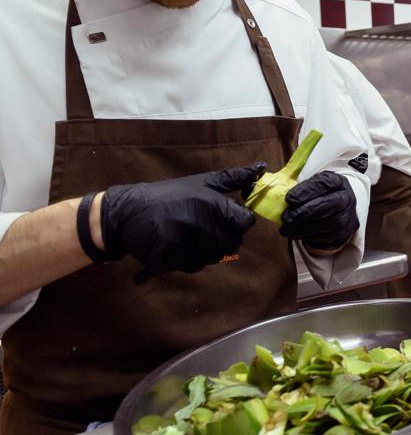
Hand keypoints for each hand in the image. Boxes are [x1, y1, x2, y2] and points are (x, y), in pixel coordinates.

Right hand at [101, 164, 264, 283]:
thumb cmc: (168, 196)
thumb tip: (261, 168)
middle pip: (232, 243)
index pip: (246, 222)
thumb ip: (232, 178)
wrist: (126, 212)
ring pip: (214, 257)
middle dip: (222, 238)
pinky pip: (194, 266)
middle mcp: (203, 223)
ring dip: (204, 250)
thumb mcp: (201, 182)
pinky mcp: (172, 257)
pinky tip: (176, 246)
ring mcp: (187, 242)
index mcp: (214, 204)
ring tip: (187, 235)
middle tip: (202, 229)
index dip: (238, 223)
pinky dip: (187, 260)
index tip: (226, 220)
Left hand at [280, 171, 359, 249]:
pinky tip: (297, 234)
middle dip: (305, 212)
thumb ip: (298, 189)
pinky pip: (329, 237)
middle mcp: (347, 198)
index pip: (325, 183)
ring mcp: (348, 216)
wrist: (338, 208)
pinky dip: (310, 237)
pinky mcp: (345, 233)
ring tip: (286, 229)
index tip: (289, 199)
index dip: (306, 191)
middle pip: (330, 204)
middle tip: (286, 217)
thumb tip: (277, 195)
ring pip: (330, 223)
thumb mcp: (311, 185)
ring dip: (305, 227)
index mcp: (337, 181)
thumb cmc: (320, 196)